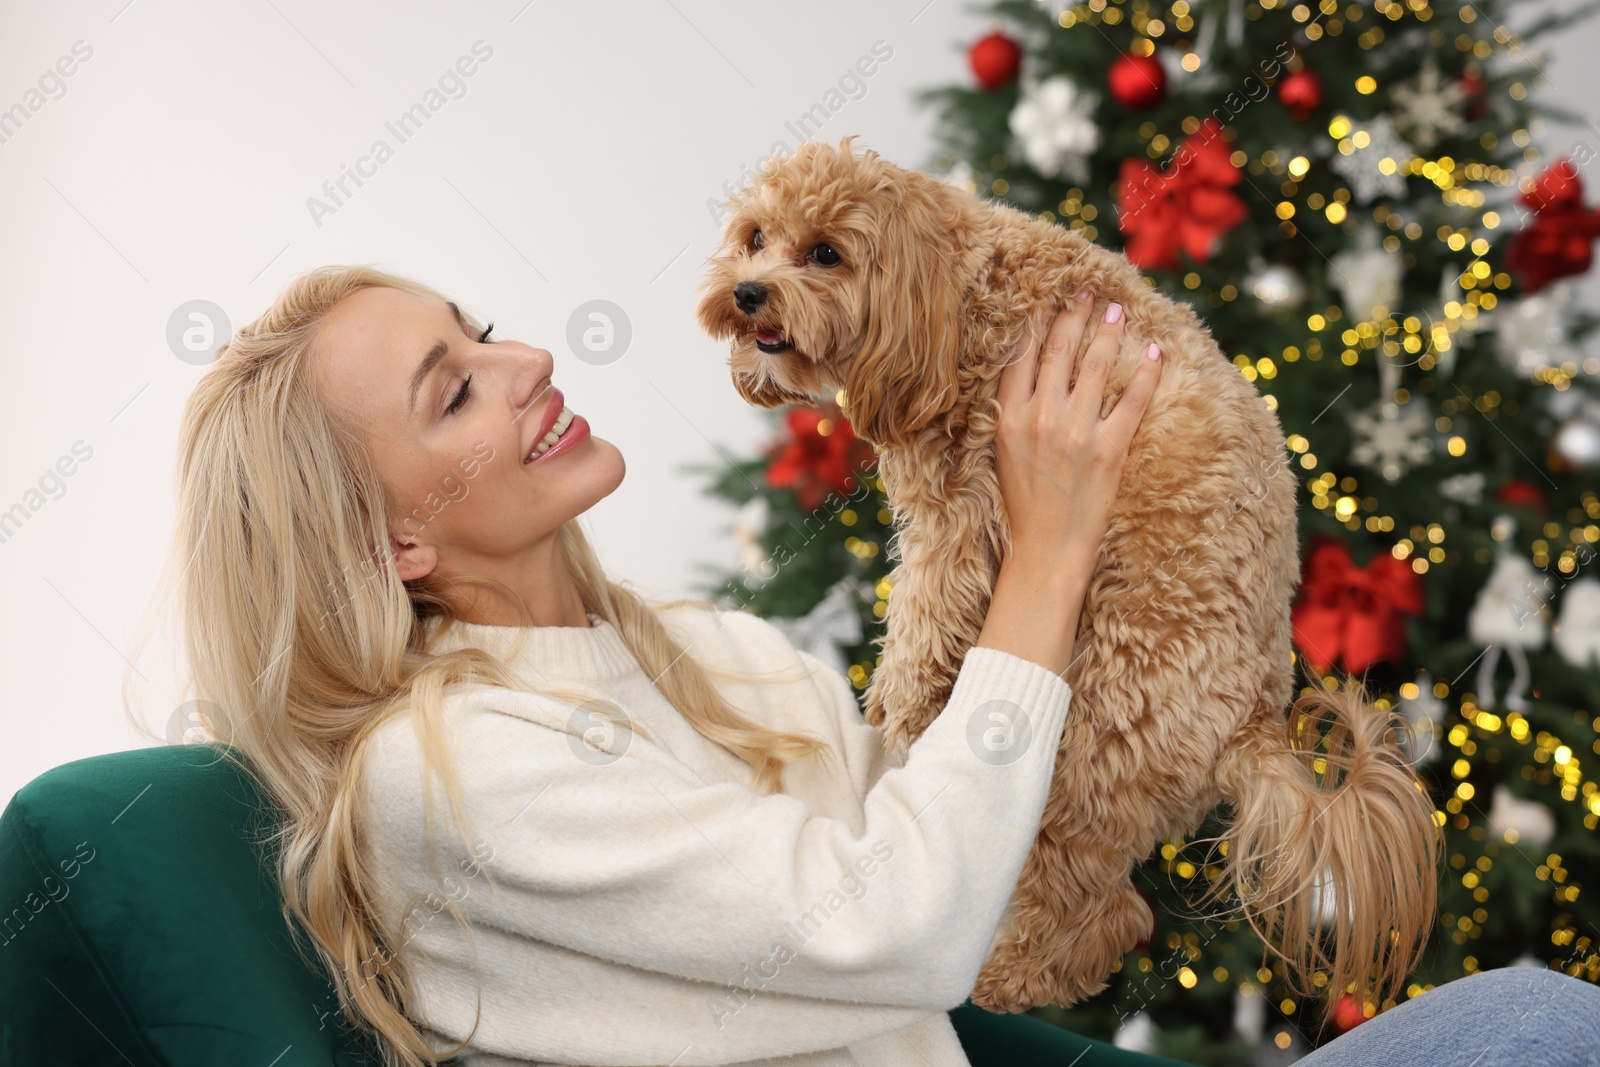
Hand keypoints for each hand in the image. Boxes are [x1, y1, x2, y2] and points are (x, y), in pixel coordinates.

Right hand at [993, 291, 1162, 578]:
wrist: (1046, 551)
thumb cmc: (1023, 507)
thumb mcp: (1002, 454)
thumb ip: (1012, 414)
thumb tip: (1024, 377)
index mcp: (1009, 419)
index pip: (1022, 357)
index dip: (1039, 323)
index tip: (1050, 299)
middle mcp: (1041, 419)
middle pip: (1059, 352)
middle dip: (1075, 316)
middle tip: (1086, 290)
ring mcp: (1077, 433)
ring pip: (1096, 366)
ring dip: (1109, 332)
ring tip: (1117, 310)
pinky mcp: (1110, 451)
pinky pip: (1134, 402)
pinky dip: (1146, 374)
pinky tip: (1155, 353)